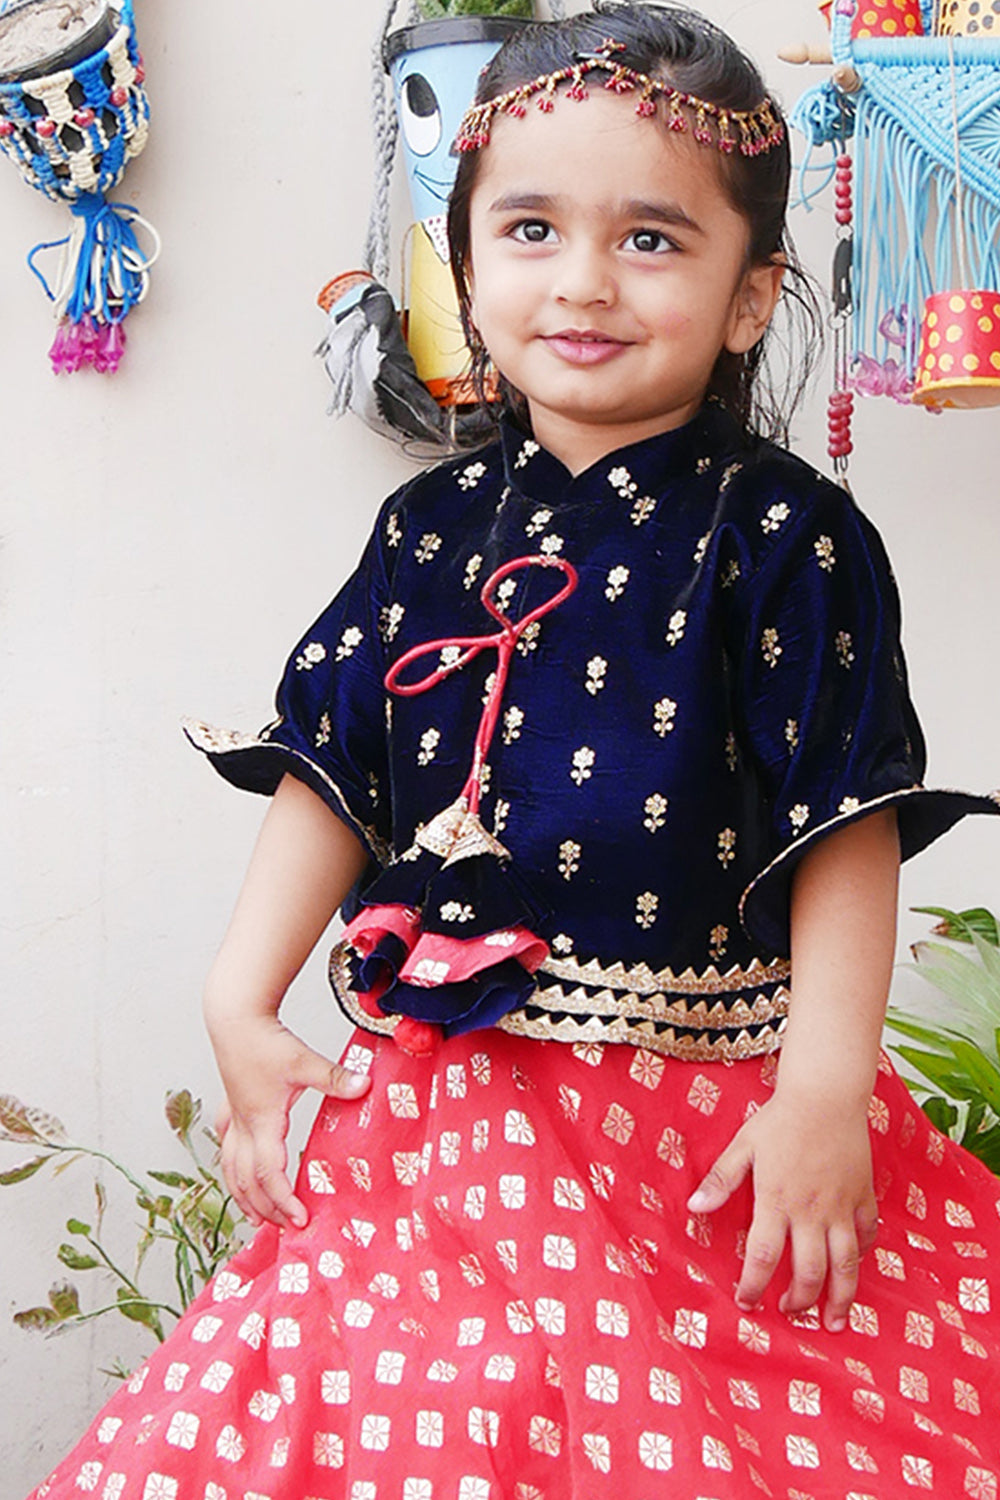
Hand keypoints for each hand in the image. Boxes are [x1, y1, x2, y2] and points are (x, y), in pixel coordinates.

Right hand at [210, 1011, 369, 1229]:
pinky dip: (231, 1166)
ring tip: (255, 1217)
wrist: (233, 1017)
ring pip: (230, 1169)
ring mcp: (233, 1117)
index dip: (283, 1200)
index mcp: (262, 1122)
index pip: (270, 1174)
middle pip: (247, 1181)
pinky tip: (236, 1170)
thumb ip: (334, 1077)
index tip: (300, 1220)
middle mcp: (243, 1126)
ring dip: (243, 1195)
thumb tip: (364, 1085)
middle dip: (264, 1208)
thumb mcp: (303, 1060)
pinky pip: (225, 1146)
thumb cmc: (263, 1039)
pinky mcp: (230, 1105)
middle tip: (284, 1228)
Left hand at [686, 1091, 878, 1331]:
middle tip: (790, 1313)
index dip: (754, 1285)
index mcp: (777, 1200)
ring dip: (840, 1298)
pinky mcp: (863, 1196)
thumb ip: (721, 1180)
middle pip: (810, 1272)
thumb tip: (694, 1209)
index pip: (764, 1257)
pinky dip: (863, 1255)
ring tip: (833, 1322)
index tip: (746, 1303)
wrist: (826, 1094)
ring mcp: (842, 1206)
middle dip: (800, 1301)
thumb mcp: (743, 1145)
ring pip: (847, 1265)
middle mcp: (812, 1211)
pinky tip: (854, 1268)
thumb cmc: (780, 1118)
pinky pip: (868, 1234)